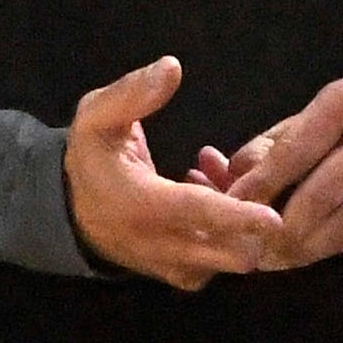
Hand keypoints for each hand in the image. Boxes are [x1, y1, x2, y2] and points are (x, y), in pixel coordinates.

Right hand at [64, 56, 283, 290]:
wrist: (69, 209)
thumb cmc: (91, 158)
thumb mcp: (97, 116)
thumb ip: (133, 93)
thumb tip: (172, 67)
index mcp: (139, 205)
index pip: (196, 214)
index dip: (236, 217)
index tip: (274, 218)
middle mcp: (158, 245)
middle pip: (225, 252)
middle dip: (254, 226)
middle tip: (254, 182)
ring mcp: (171, 266)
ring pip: (227, 260)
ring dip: (244, 229)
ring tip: (228, 182)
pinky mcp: (180, 275)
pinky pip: (219, 265)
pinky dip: (231, 239)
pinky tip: (221, 200)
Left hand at [186, 77, 342, 269]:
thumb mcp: (307, 122)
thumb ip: (264, 149)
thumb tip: (220, 177)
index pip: (293, 152)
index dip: (257, 186)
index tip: (227, 209)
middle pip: (316, 195)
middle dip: (275, 227)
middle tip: (245, 246)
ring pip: (338, 226)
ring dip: (297, 248)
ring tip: (267, 258)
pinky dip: (324, 249)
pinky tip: (302, 253)